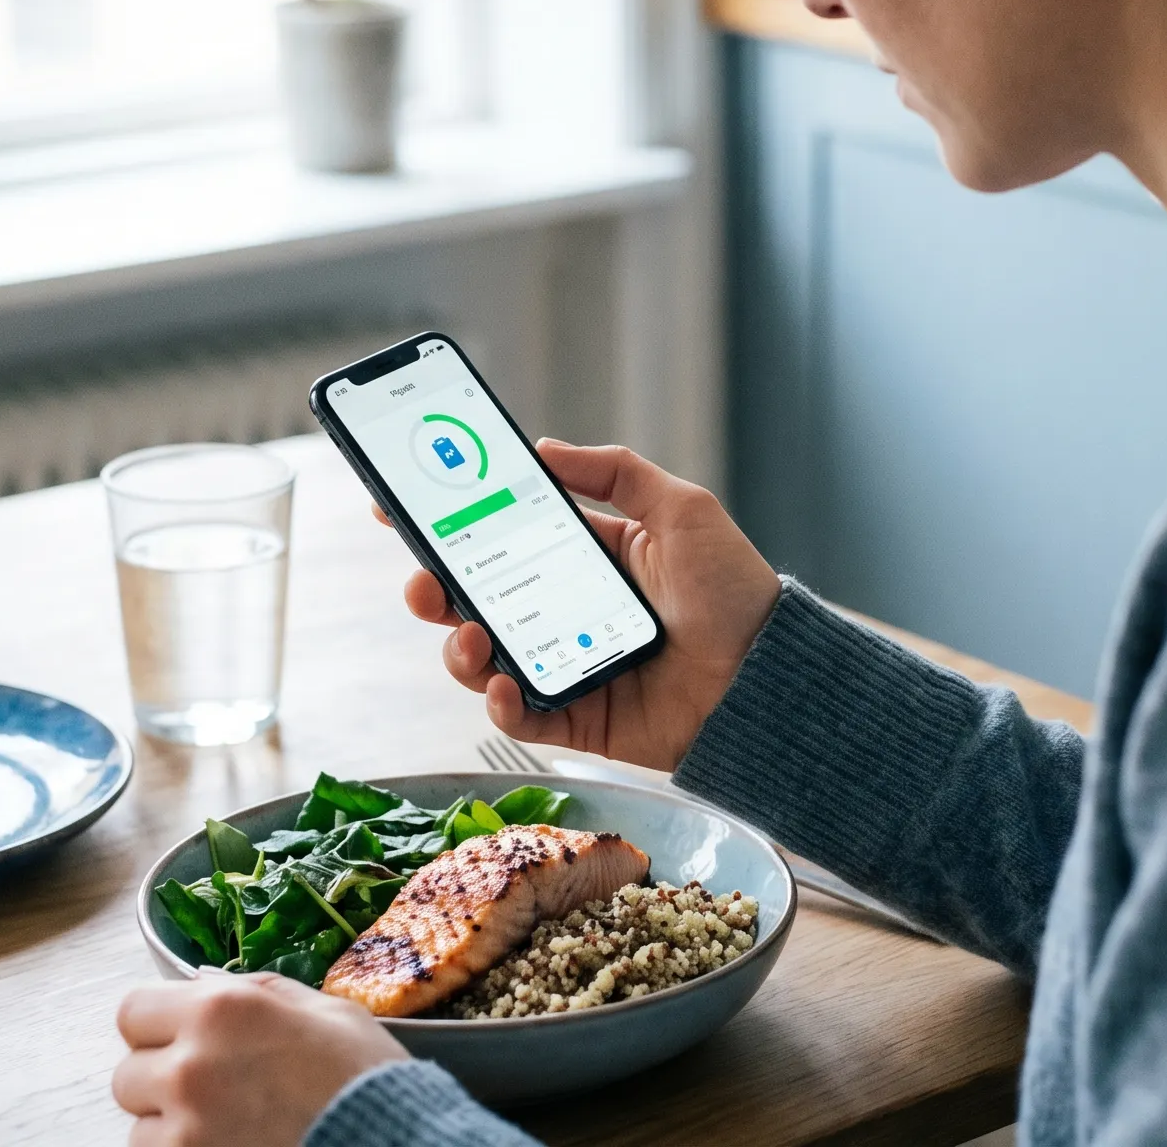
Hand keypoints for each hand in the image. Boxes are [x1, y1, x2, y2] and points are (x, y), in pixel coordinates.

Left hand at [113, 971, 407, 1146]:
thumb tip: (203, 983)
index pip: (133, 1010)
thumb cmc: (364, 1078)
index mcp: (221, 1009)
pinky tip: (229, 1142)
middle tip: (210, 1087)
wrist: (390, 1141)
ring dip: (171, 1126)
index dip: (156, 1025)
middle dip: (161, 1079)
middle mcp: (191, 1065)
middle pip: (128, 1073)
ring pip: (139, 1126)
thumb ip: (254, 992)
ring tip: (226, 1123)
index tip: (177, 1037)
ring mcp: (186, 1127)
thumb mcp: (322, 1010)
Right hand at [395, 440, 780, 771]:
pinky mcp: (579, 719)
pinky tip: (499, 684)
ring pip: (484, 660)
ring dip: (459, 647)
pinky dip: (498, 702)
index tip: (398, 506)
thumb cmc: (732, 589)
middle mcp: (566, 614)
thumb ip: (615, 472)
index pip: (500, 539)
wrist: (768, 673)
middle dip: (435, 590)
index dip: (448, 526)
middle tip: (420, 581)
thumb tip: (542, 447)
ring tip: (467, 633)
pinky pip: (521, 716)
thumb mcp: (681, 508)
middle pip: (477, 601)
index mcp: (585, 561)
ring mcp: (567, 668)